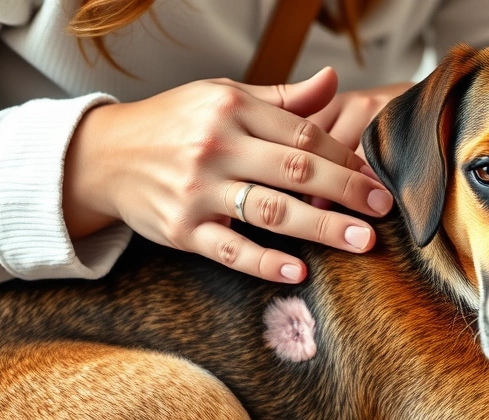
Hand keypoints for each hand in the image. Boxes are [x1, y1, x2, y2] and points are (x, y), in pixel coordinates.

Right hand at [62, 68, 393, 283]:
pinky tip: (299, 270)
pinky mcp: (181, 230)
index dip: (344, 157)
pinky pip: (231, 250)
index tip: (374, 177)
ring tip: (362, 242)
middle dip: (347, 190)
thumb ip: (282, 99)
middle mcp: (216, 147)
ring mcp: (197, 191)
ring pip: (271, 212)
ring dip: (322, 228)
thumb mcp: (222, 97)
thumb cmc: (173, 124)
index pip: (302, 134)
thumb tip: (333, 80)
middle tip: (383, 209)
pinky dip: (266, 262)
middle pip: (296, 170)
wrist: (105, 155)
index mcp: (231, 109)